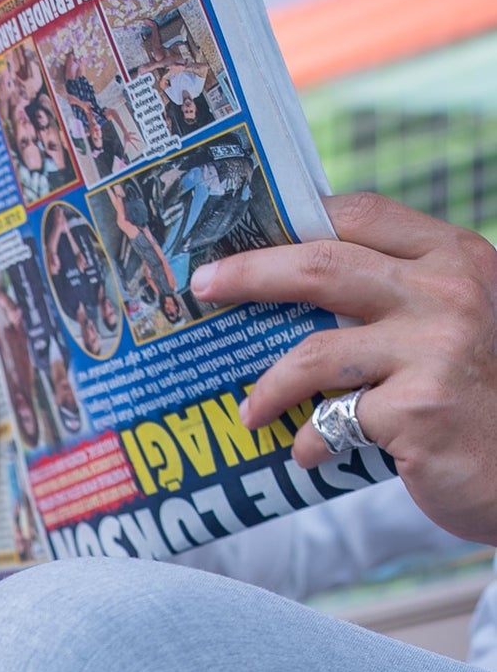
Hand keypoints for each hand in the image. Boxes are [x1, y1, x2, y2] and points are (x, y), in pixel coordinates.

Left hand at [201, 194, 496, 545]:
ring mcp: (434, 348)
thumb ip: (396, 299)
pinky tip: (309, 456)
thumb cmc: (481, 398)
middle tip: (203, 288)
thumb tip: (298, 288)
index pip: (362, 215)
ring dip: (268, 387)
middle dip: (251, 274)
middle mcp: (447, 292)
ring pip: (314, 352)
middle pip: (322, 266)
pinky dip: (310, 444)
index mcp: (455, 257)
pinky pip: (333, 422)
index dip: (295, 221)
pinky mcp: (418, 409)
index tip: (244, 238)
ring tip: (249, 413)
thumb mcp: (453, 325)